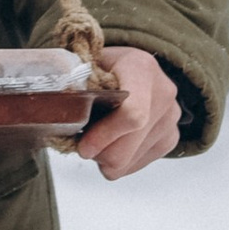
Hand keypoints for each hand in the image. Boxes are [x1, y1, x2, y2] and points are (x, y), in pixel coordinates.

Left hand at [75, 46, 181, 179]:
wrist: (134, 69)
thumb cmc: (103, 68)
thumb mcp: (86, 65)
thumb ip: (74, 83)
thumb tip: (57, 109)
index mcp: (140, 68)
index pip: (132, 113)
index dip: (105, 136)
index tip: (83, 147)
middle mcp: (162, 92)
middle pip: (129, 146)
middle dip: (100, 154)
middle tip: (83, 147)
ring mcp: (170, 117)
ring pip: (132, 160)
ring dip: (107, 158)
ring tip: (96, 141)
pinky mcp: (171, 137)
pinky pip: (139, 164)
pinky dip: (119, 161)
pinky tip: (111, 143)